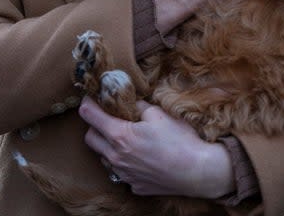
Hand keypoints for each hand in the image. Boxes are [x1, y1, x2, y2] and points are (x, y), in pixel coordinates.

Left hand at [81, 98, 232, 198]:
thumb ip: (138, 106)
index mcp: (120, 135)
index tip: (90, 98)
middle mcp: (116, 157)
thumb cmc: (179, 140)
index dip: (87, 103)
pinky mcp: (134, 185)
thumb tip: (130, 101)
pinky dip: (124, 162)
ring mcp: (123, 174)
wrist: (196, 171)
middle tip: (108, 117)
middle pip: (89, 139)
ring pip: (104, 157)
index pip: (90, 116)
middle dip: (94, 126)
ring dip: (108, 145)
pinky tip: (140, 156)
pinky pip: (120, 172)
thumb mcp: (158, 113)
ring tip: (127, 138)